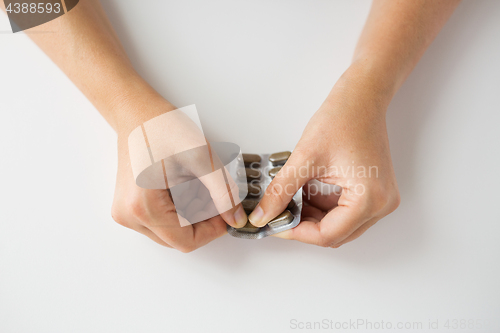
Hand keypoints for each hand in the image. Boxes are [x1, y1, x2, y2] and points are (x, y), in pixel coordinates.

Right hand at [110, 99, 246, 251]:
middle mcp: (129, 216)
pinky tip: (185, 184)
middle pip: (178, 237)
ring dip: (192, 213)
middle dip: (203, 219)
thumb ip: (223, 193)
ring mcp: (126, 212)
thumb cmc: (161, 127)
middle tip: (215, 193)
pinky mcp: (129, 206)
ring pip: (171, 229)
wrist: (136, 111)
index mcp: (142, 207)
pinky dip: (180, 207)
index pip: (186, 241)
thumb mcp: (201, 158)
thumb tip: (236, 219)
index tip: (228, 213)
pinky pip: (161, 220)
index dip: (213, 231)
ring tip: (198, 182)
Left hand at [248, 67, 399, 247]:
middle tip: (278, 215)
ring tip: (290, 201)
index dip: (296, 233)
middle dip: (304, 226)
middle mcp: (381, 204)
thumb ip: (280, 191)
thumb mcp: (304, 159)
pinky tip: (306, 193)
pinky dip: (323, 208)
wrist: (362, 97)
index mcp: (369, 199)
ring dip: (313, 217)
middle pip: (336, 234)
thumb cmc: (342, 119)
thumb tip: (263, 216)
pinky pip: (346, 212)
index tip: (274, 225)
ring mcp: (381, 199)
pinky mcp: (375, 192)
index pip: (328, 235)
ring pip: (340, 225)